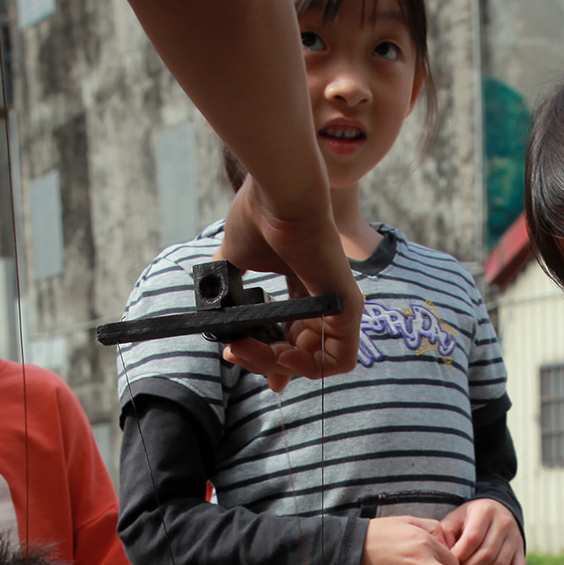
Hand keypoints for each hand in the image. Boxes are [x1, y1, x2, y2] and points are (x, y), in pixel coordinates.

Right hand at [216, 180, 365, 391]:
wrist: (279, 197)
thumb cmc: (260, 217)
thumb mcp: (236, 259)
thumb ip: (229, 287)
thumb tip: (214, 308)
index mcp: (304, 288)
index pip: (293, 335)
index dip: (268, 355)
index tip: (240, 355)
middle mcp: (324, 300)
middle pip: (299, 353)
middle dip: (263, 361)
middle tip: (235, 351)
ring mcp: (340, 306)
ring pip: (315, 362)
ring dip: (275, 364)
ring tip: (246, 350)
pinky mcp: (349, 310)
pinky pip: (339, 361)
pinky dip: (309, 368)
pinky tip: (281, 356)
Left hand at [438, 499, 527, 564]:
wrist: (494, 510)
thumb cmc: (467, 519)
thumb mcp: (454, 519)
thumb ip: (444, 536)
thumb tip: (440, 559)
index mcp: (485, 511)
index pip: (472, 538)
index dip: (459, 556)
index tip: (448, 564)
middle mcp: (503, 523)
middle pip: (487, 554)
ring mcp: (514, 538)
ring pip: (500, 564)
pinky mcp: (520, 551)